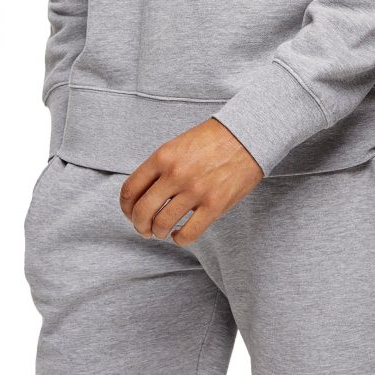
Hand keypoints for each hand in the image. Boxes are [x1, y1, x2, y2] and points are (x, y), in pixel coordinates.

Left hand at [119, 118, 263, 245]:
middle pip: (142, 211)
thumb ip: (160, 168)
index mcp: (162, 157)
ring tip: (163, 232)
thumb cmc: (213, 140)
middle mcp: (175, 174)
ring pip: (163, 224)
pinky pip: (189, 233)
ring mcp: (195, 191)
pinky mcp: (215, 205)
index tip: (130, 214)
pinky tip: (181, 235)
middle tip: (145, 230)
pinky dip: (180, 239)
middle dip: (139, 226)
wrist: (248, 134)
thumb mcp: (178, 145)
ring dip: (159, 233)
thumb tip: (145, 195)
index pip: (130, 190)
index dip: (126, 208)